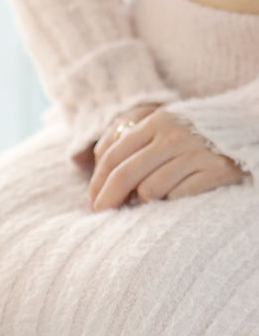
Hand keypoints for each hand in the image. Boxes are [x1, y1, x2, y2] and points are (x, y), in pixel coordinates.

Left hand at [89, 105, 245, 210]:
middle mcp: (175, 135)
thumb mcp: (166, 127)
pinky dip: (172, 201)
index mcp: (157, 122)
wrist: (251, 124)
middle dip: (108, 199)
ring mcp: (197, 153)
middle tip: (102, 213)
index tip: (93, 201)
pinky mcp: (218, 170)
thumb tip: (99, 169)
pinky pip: (178, 197)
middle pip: (125, 175)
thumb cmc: (199, 133)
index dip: (97, 183)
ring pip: (149, 190)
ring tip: (156, 197)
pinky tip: (178, 196)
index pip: (113, 156)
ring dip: (146, 200)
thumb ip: (134, 143)